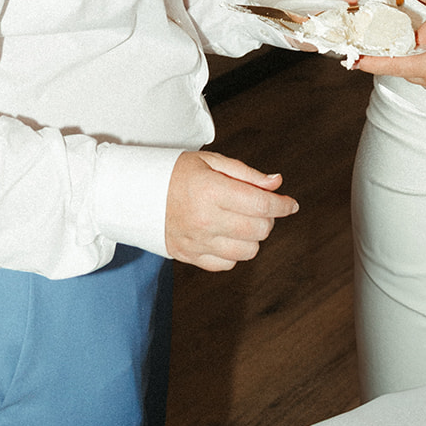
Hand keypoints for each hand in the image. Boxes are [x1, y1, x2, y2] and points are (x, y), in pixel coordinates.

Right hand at [165, 150, 297, 271]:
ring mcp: (197, 241)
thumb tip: (276, 183)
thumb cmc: (175, 172)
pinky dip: (234, 253)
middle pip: (259, 229)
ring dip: (253, 237)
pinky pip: (226, 264)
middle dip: (268, 218)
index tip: (291, 204)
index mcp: (212, 190)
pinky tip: (227, 235)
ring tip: (243, 221)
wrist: (134, 192)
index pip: (262, 205)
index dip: (283, 205)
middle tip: (260, 206)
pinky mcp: (188, 256)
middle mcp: (206, 219)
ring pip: (247, 251)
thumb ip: (246, 174)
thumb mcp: (210, 161)